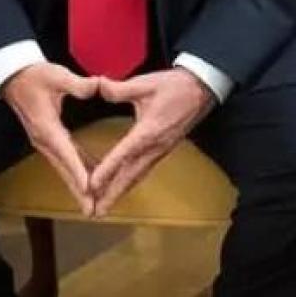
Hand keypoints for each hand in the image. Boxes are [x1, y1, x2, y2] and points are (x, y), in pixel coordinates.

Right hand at [0, 63, 100, 214]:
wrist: (12, 75)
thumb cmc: (34, 75)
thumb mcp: (57, 75)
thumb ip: (78, 84)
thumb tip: (99, 86)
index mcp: (47, 127)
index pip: (66, 153)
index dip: (79, 172)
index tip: (90, 190)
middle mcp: (44, 140)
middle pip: (64, 170)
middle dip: (79, 191)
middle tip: (94, 211)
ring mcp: (44, 142)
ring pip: (64, 169)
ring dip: (78, 187)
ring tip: (93, 205)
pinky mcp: (47, 139)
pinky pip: (64, 160)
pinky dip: (76, 173)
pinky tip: (90, 181)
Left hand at [87, 69, 214, 217]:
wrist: (203, 89)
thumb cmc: (175, 86)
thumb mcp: (146, 83)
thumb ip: (120, 88)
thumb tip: (98, 86)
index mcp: (148, 131)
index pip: (124, 154)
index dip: (107, 169)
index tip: (92, 184)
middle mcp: (154, 147)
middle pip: (130, 175)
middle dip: (112, 194)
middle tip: (95, 212)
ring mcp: (159, 151)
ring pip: (137, 176)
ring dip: (119, 193)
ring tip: (103, 207)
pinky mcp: (161, 150)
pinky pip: (142, 171)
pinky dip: (128, 182)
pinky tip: (119, 189)